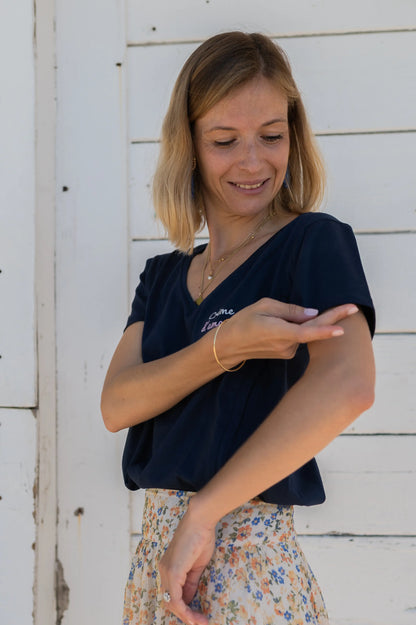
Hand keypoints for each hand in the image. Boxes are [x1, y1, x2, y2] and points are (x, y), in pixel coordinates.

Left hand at [158, 502, 215, 624]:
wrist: (200, 521)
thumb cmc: (200, 537)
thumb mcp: (196, 565)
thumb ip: (191, 583)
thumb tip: (189, 601)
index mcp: (168, 567)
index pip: (172, 594)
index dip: (184, 608)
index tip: (198, 616)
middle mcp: (163, 570)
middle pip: (169, 601)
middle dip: (184, 615)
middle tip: (200, 622)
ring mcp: (167, 571)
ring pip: (171, 603)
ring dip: (186, 616)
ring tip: (200, 622)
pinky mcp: (173, 571)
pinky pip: (176, 598)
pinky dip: (185, 610)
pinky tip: (194, 617)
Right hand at [217, 299, 357, 363]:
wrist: (229, 346)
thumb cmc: (243, 322)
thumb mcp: (264, 306)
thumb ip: (290, 310)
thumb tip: (313, 312)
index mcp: (281, 332)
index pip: (309, 332)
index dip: (327, 329)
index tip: (344, 328)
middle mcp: (288, 345)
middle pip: (314, 330)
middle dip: (334, 319)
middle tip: (353, 308)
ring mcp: (288, 351)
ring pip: (304, 333)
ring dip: (306, 322)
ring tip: (282, 316)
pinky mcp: (286, 354)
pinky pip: (298, 337)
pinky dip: (298, 328)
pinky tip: (280, 325)